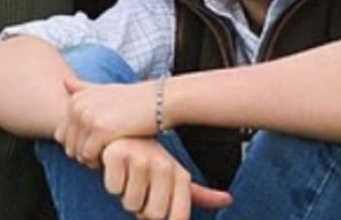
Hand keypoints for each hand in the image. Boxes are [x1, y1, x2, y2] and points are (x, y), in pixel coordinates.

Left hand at [56, 77, 155, 166]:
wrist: (160, 101)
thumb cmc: (133, 99)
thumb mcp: (105, 89)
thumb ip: (83, 87)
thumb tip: (64, 82)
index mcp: (76, 99)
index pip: (62, 134)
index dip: (78, 144)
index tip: (96, 146)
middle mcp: (78, 106)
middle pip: (68, 144)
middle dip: (83, 154)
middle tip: (103, 154)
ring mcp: (88, 117)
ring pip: (77, 152)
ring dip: (90, 160)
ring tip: (109, 155)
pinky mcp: (101, 130)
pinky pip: (89, 156)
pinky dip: (98, 162)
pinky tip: (112, 157)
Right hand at [100, 137, 232, 219]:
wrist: (122, 130)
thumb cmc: (150, 159)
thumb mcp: (175, 174)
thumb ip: (199, 194)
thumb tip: (228, 200)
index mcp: (180, 174)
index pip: (176, 218)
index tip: (154, 210)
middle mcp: (163, 165)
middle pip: (152, 215)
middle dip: (141, 208)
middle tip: (140, 189)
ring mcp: (140, 159)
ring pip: (130, 203)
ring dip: (126, 194)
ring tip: (128, 175)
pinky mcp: (116, 154)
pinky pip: (113, 188)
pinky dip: (112, 182)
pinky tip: (116, 167)